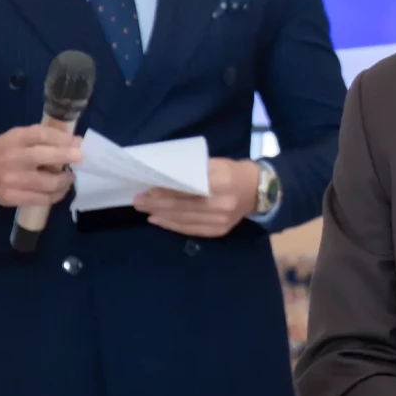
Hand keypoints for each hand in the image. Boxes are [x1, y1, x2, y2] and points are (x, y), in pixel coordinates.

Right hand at [0, 125, 81, 209]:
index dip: (62, 138)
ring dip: (65, 180)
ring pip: (47, 183)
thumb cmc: (4, 150)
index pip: (40, 135)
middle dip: (67, 157)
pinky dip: (57, 195)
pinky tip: (60, 189)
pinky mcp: (12, 197)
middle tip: (81, 159)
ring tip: (70, 177)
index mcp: (15, 139)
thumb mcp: (18, 136)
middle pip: (44, 157)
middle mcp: (13, 158)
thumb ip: (43, 137)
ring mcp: (12, 180)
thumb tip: (75, 141)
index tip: (78, 142)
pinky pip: (42, 200)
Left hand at [136, 158, 260, 237]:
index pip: (185, 188)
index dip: (164, 190)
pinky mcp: (219, 231)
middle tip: (137, 200)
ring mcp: (220, 220)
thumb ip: (191, 171)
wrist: (258, 191)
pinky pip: (190, 230)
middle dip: (156, 203)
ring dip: (160, 214)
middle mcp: (221, 203)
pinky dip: (171, 225)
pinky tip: (158, 220)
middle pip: (181, 205)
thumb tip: (162, 178)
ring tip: (144, 209)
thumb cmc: (232, 172)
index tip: (147, 188)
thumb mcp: (215, 164)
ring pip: (183, 219)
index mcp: (220, 181)